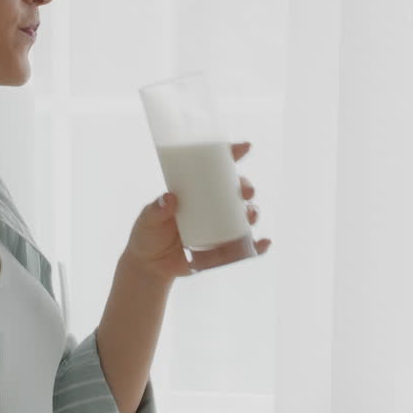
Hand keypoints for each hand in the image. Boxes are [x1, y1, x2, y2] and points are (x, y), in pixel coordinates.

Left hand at [123, 141, 271, 279]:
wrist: (150, 266)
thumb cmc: (148, 235)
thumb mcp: (147, 220)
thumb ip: (155, 210)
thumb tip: (170, 198)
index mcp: (196, 192)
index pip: (217, 169)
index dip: (233, 155)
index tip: (245, 147)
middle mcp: (213, 207)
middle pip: (236, 191)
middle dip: (246, 187)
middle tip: (244, 191)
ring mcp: (220, 228)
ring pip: (244, 216)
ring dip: (253, 213)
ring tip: (250, 215)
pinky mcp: (223, 250)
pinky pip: (245, 247)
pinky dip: (258, 245)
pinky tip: (265, 242)